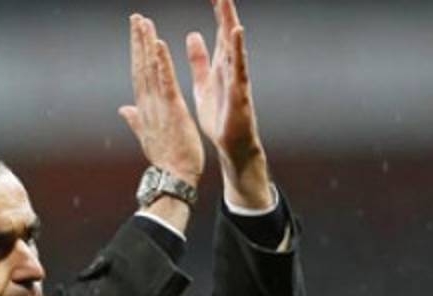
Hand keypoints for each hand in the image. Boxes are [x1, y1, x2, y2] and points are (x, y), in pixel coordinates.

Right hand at [119, 14, 204, 187]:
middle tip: (136, 17)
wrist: (174, 177)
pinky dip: (161, 62)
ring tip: (143, 22)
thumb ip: (135, 119)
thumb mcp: (147, 136)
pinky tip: (158, 44)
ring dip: (146, 44)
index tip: (136, 33)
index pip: (139, 74)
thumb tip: (123, 109)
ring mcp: (158, 105)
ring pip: (150, 69)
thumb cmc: (166, 158)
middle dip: (137, 40)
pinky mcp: (172, 108)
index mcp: (144, 108)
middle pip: (140, 66)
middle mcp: (147, 103)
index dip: (136, 52)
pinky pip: (165, 81)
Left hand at [187, 0, 274, 207]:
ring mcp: (237, 78)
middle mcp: (231, 67)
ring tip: (227, 1)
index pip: (219, 31)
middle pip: (228, 33)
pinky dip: (238, 50)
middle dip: (225, 11)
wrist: (231, 145)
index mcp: (220, 65)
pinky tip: (237, 33)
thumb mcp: (204, 82)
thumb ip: (200, 60)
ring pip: (235, 45)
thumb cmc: (220, 116)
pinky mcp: (239, 92)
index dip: (216, 11)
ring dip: (231, 23)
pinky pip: (239, 67)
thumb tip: (193, 36)